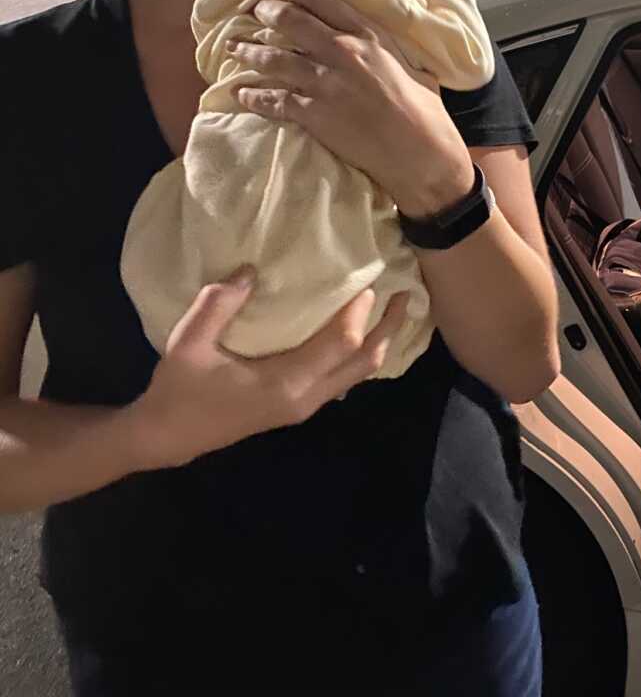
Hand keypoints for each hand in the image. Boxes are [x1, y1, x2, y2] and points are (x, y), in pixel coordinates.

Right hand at [125, 265, 409, 470]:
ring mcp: (304, 405)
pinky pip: (343, 378)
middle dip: (388, 328)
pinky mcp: (297, 406)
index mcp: (286, 383)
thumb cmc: (179, 390)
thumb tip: (250, 270)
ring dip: (378, 342)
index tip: (368, 280)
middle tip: (408, 295)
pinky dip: (359, 355)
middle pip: (363, 361)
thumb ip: (219, 304)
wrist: (167, 438)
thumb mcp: (188, 342)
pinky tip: (361, 336)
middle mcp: (305, 397)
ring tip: (394, 312)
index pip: (339, 343)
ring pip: (356, 373)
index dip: (357, 312)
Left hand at [229, 0, 474, 213]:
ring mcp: (325, 83)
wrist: (418, 150)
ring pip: (274, 59)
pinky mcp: (314, 114)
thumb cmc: (422, 108)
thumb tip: (371, 38)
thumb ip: (382, 46)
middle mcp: (342, 52)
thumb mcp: (406, 62)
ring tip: (233, 47)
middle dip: (264, 13)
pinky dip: (252, 96)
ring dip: (248, 51)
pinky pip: (272, 100)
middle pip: (290, 22)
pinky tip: (239, 93)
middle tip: (252, 12)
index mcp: (367, 36)